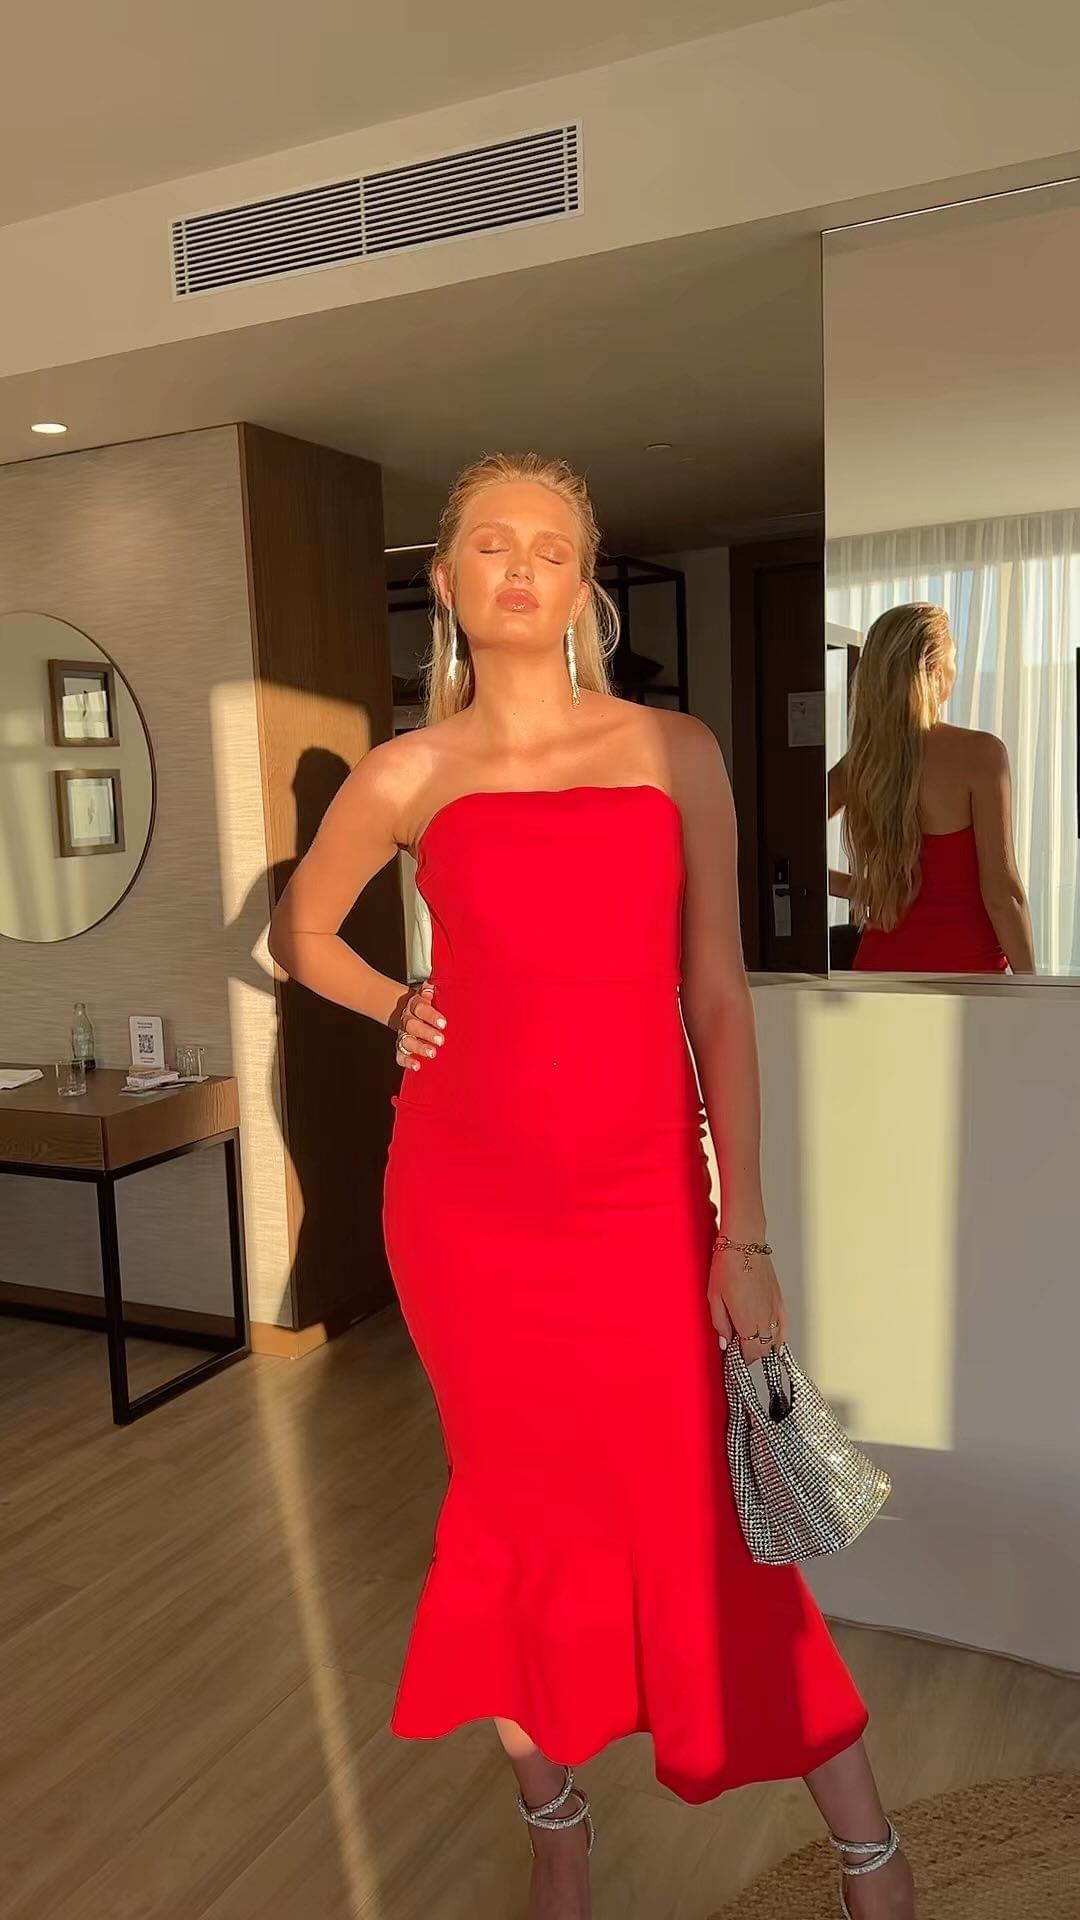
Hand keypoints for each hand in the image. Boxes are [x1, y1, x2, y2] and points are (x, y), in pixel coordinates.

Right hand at [394, 982, 446, 1071]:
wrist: (406, 1008)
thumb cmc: (428, 1003)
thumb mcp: (431, 994)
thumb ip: (433, 990)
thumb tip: (432, 985)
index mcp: (415, 1004)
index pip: (420, 1008)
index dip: (431, 1016)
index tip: (443, 1023)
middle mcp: (407, 1018)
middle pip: (412, 1025)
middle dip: (427, 1033)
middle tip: (441, 1040)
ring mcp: (403, 1033)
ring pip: (406, 1040)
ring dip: (419, 1048)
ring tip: (432, 1053)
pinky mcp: (401, 1046)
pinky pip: (400, 1054)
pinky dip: (407, 1061)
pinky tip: (416, 1066)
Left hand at [707, 1240, 787, 1363]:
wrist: (745, 1244)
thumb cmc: (727, 1266)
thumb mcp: (714, 1297)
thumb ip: (720, 1323)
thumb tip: (724, 1342)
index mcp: (746, 1321)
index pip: (749, 1353)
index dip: (741, 1360)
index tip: (732, 1357)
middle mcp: (764, 1318)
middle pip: (762, 1350)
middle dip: (751, 1355)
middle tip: (739, 1351)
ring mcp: (774, 1310)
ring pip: (775, 1341)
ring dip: (764, 1347)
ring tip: (753, 1345)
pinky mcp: (779, 1300)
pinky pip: (784, 1327)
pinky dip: (780, 1338)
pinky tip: (776, 1342)